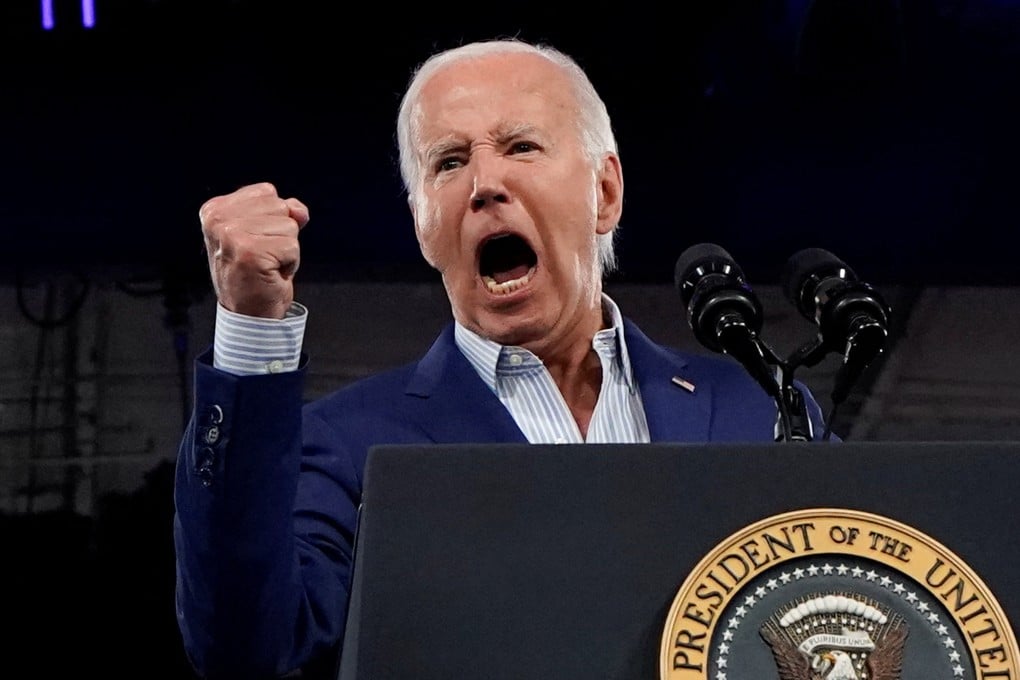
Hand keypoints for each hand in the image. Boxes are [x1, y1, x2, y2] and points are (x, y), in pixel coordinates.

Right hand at [199, 182, 309, 318]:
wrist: (249, 315)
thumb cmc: (256, 273)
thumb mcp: (265, 233)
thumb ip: (283, 212)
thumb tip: (299, 211)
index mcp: (215, 209)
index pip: (267, 192)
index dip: (272, 219)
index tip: (256, 242)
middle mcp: (218, 219)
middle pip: (280, 206)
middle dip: (281, 234)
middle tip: (263, 256)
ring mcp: (232, 235)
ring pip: (289, 226)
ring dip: (285, 249)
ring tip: (267, 265)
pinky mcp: (250, 252)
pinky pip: (292, 246)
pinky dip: (290, 264)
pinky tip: (271, 273)